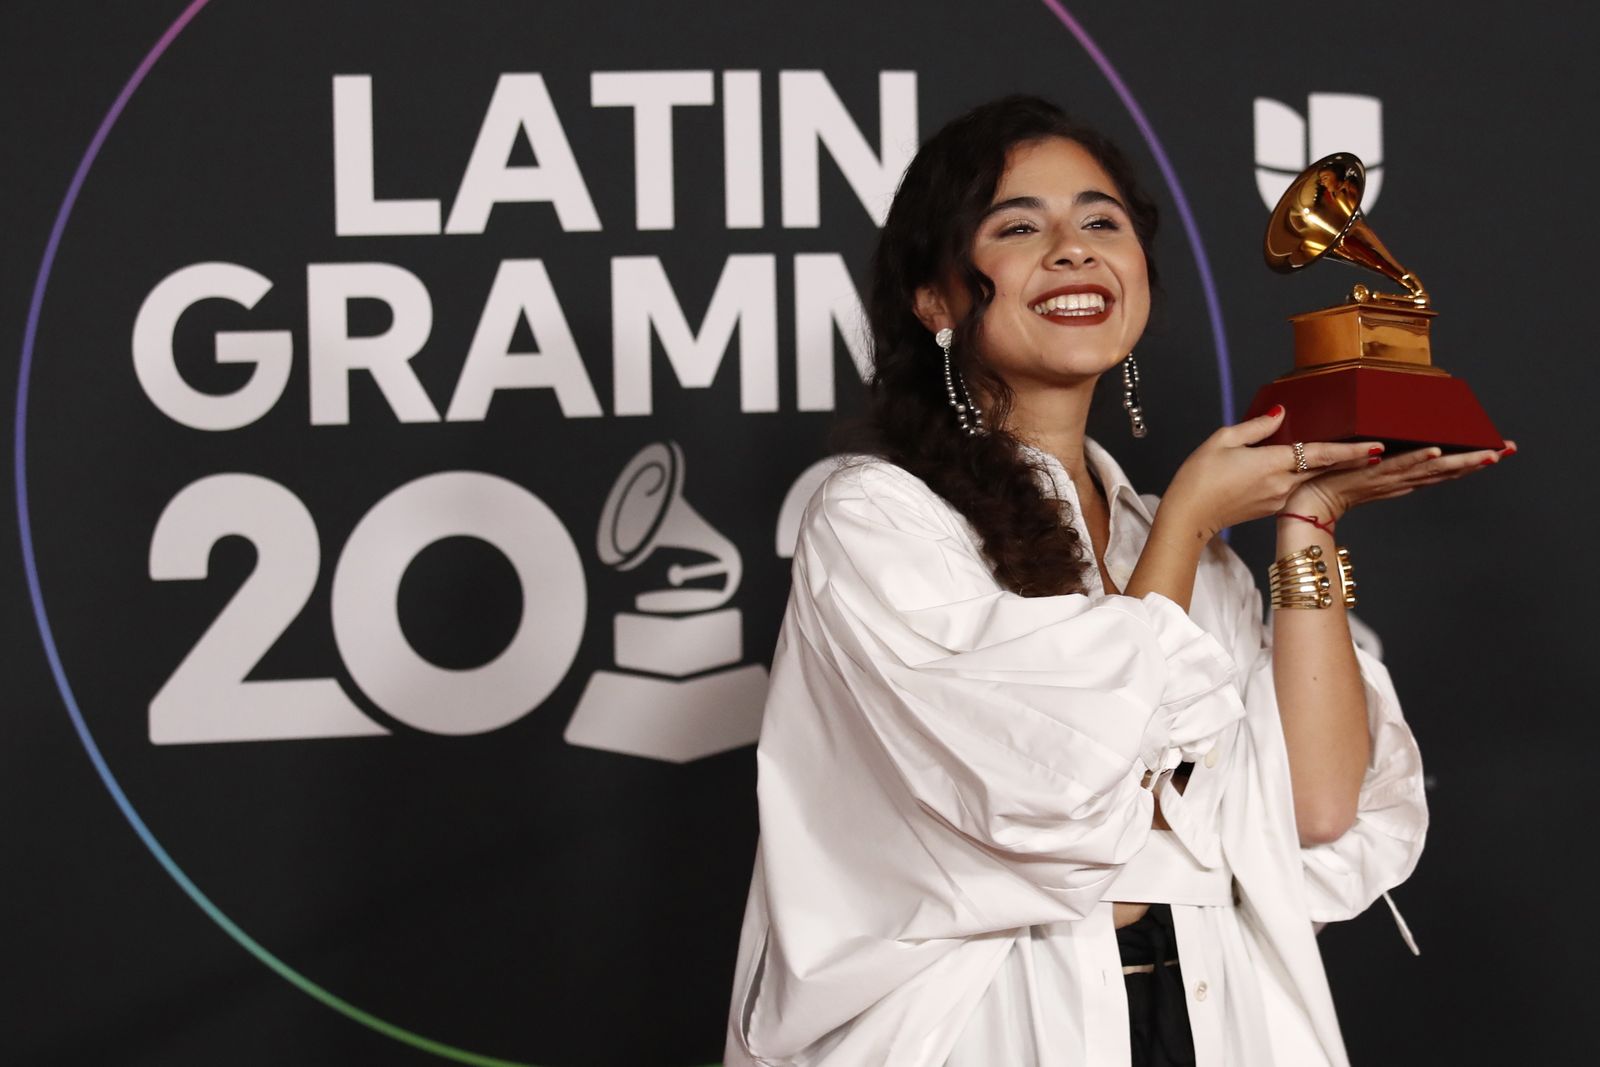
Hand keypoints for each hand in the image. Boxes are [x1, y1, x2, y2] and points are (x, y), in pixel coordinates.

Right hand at [1162, 407, 1379, 540]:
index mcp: (1273, 463)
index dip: (1351, 451)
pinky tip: (1298, 470)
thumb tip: (1280, 414)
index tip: (1376, 447)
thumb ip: (1257, 426)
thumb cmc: (1199, 477)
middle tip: (1377, 451)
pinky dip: (1301, 477)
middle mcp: (1282, 484)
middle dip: (1351, 461)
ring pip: (1308, 478)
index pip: (1322, 454)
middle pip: (1324, 468)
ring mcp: (1278, 499)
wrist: (1189, 516)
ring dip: (1324, 468)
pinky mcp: (1270, 508)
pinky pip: (1292, 487)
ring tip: (1343, 456)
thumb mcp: (1223, 440)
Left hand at [1285, 440, 1517, 523]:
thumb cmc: (1330, 484)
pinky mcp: (1370, 475)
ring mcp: (1387, 477)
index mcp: (1401, 476)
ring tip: (1487, 454)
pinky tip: (1436, 453)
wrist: (1305, 503)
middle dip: (1477, 460)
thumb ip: (1386, 461)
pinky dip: (1416, 459)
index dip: (1471, 460)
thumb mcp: (1366, 468)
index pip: (1442, 468)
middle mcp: (1400, 479)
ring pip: (1430, 468)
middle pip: (1446, 469)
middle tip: (1507, 449)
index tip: (1499, 450)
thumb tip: (1404, 448)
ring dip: (1459, 461)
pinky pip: (1396, 466)